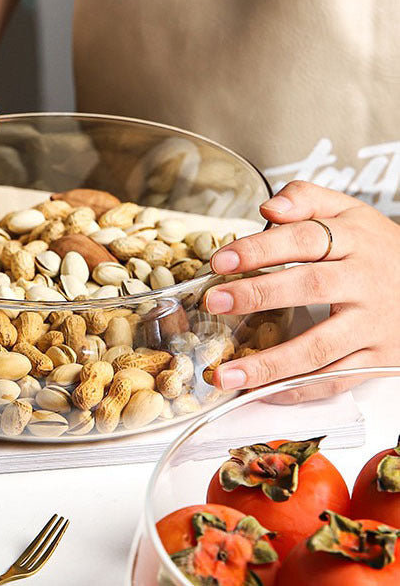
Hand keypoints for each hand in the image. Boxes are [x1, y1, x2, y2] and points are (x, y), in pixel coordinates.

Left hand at [207, 181, 399, 391]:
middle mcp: (365, 282)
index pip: (302, 239)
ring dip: (270, 363)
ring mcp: (373, 325)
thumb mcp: (347, 211)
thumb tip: (268, 208)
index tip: (220, 260)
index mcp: (354, 240)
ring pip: (319, 346)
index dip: (260, 249)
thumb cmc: (374, 247)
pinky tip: (262, 392)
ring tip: (226, 372)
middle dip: (258, 295)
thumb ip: (305, 200)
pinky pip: (335, 379)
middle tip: (214, 302)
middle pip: (309, 287)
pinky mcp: (379, 360)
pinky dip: (298, 390)